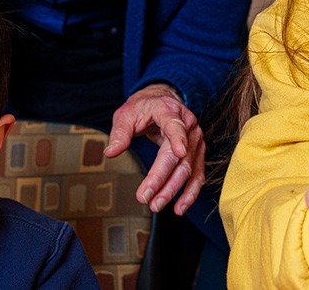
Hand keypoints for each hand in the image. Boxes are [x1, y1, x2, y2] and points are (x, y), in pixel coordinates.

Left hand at [104, 84, 203, 214]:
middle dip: (164, 179)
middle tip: (147, 198)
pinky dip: (189, 193)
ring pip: (189, 169)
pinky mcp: (196, 153)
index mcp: (170, 111)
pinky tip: (179, 207)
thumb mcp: (127, 114)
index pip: (175, 125)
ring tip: (158, 204)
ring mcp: (195, 140)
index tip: (180, 153)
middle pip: (180, 156)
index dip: (179, 139)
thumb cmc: (144, 107)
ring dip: (175, 190)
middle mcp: (188, 126)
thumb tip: (111, 152)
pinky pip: (197, 175)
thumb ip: (120, 133)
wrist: (162, 100)